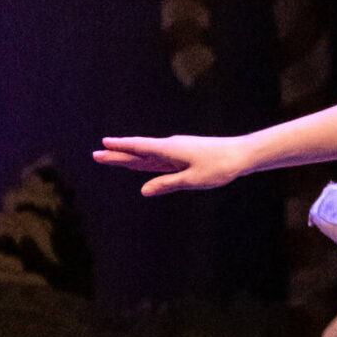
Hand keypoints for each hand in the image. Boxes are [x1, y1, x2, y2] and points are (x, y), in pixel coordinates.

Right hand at [92, 133, 251, 194]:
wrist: (241, 154)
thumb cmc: (220, 167)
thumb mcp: (193, 180)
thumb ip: (167, 184)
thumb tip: (143, 191)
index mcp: (170, 151)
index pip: (140, 149)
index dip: (121, 148)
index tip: (103, 145)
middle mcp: (170, 147)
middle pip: (139, 152)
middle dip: (117, 154)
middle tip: (96, 155)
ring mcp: (176, 150)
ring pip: (147, 155)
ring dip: (128, 157)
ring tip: (109, 157)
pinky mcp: (183, 154)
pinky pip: (158, 158)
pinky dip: (144, 160)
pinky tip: (138, 161)